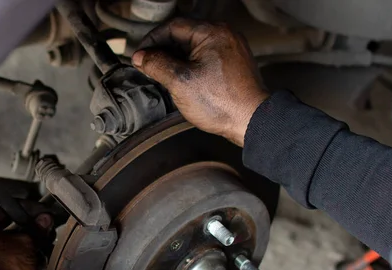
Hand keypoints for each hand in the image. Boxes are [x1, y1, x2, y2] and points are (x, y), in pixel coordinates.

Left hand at [0, 203, 46, 269]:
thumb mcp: (26, 244)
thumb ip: (35, 230)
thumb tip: (44, 220)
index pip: (3, 208)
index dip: (26, 209)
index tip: (40, 214)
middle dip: (22, 232)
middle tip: (40, 236)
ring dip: (17, 249)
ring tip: (35, 255)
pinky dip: (7, 264)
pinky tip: (22, 269)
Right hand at [132, 18, 268, 145]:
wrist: (251, 121)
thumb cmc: (222, 103)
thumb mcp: (180, 82)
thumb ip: (157, 65)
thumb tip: (141, 57)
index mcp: (212, 32)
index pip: (172, 26)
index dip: (152, 41)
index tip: (141, 56)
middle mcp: (224, 35)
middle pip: (184, 35)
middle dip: (163, 51)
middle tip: (148, 66)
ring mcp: (231, 49)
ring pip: (194, 48)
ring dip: (175, 59)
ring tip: (162, 76)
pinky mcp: (233, 64)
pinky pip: (206, 58)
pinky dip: (190, 65)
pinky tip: (182, 80)